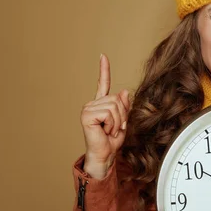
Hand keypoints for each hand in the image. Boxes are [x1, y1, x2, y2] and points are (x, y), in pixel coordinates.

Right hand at [80, 54, 130, 178]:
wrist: (105, 155)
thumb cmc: (111, 141)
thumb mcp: (123, 121)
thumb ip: (124, 106)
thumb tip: (123, 91)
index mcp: (101, 104)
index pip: (103, 84)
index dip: (104, 70)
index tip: (103, 55)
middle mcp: (92, 104)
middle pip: (116, 99)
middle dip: (122, 115)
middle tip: (114, 128)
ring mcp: (88, 108)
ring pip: (114, 105)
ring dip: (117, 121)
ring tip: (109, 130)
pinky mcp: (86, 114)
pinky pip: (108, 113)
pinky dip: (112, 124)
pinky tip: (104, 131)